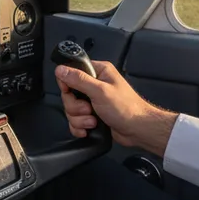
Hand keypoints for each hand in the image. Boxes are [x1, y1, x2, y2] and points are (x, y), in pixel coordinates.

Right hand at [55, 61, 177, 154]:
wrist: (137, 130)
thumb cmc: (126, 108)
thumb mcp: (100, 91)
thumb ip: (78, 80)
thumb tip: (61, 70)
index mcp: (99, 71)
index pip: (71, 72)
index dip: (67, 84)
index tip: (71, 93)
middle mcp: (94, 84)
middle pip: (68, 94)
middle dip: (75, 107)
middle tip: (89, 109)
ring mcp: (93, 101)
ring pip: (71, 109)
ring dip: (79, 119)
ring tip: (93, 121)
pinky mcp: (92, 115)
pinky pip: (75, 120)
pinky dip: (80, 126)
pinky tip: (89, 128)